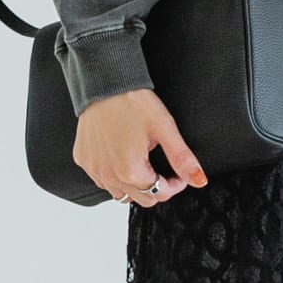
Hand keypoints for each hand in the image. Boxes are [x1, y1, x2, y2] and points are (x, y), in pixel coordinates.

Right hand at [72, 87, 207, 206]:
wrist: (104, 83)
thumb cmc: (132, 102)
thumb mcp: (164, 129)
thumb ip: (182, 159)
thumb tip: (199, 180)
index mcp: (130, 171)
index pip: (160, 194)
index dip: (175, 185)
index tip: (178, 173)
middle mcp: (109, 175)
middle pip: (142, 199)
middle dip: (157, 187)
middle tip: (162, 168)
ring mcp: (94, 169)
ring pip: (121, 194)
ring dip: (134, 186)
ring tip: (142, 163)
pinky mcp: (83, 160)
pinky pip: (102, 180)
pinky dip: (114, 176)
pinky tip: (122, 159)